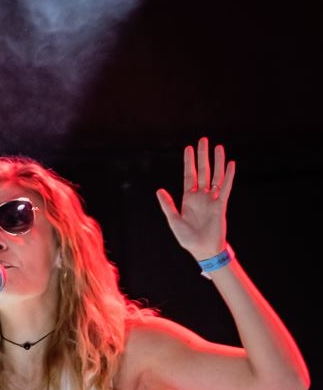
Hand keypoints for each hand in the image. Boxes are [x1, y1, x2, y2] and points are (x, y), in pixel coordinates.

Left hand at [156, 137, 234, 259]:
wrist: (202, 250)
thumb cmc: (188, 238)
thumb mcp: (174, 221)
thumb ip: (168, 205)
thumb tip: (159, 190)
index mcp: (189, 199)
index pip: (189, 175)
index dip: (189, 162)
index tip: (189, 148)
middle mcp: (201, 196)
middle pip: (202, 171)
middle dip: (202, 156)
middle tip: (203, 140)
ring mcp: (212, 199)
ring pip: (215, 176)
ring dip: (217, 162)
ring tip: (218, 147)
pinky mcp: (221, 205)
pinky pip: (226, 187)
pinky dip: (228, 176)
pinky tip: (230, 163)